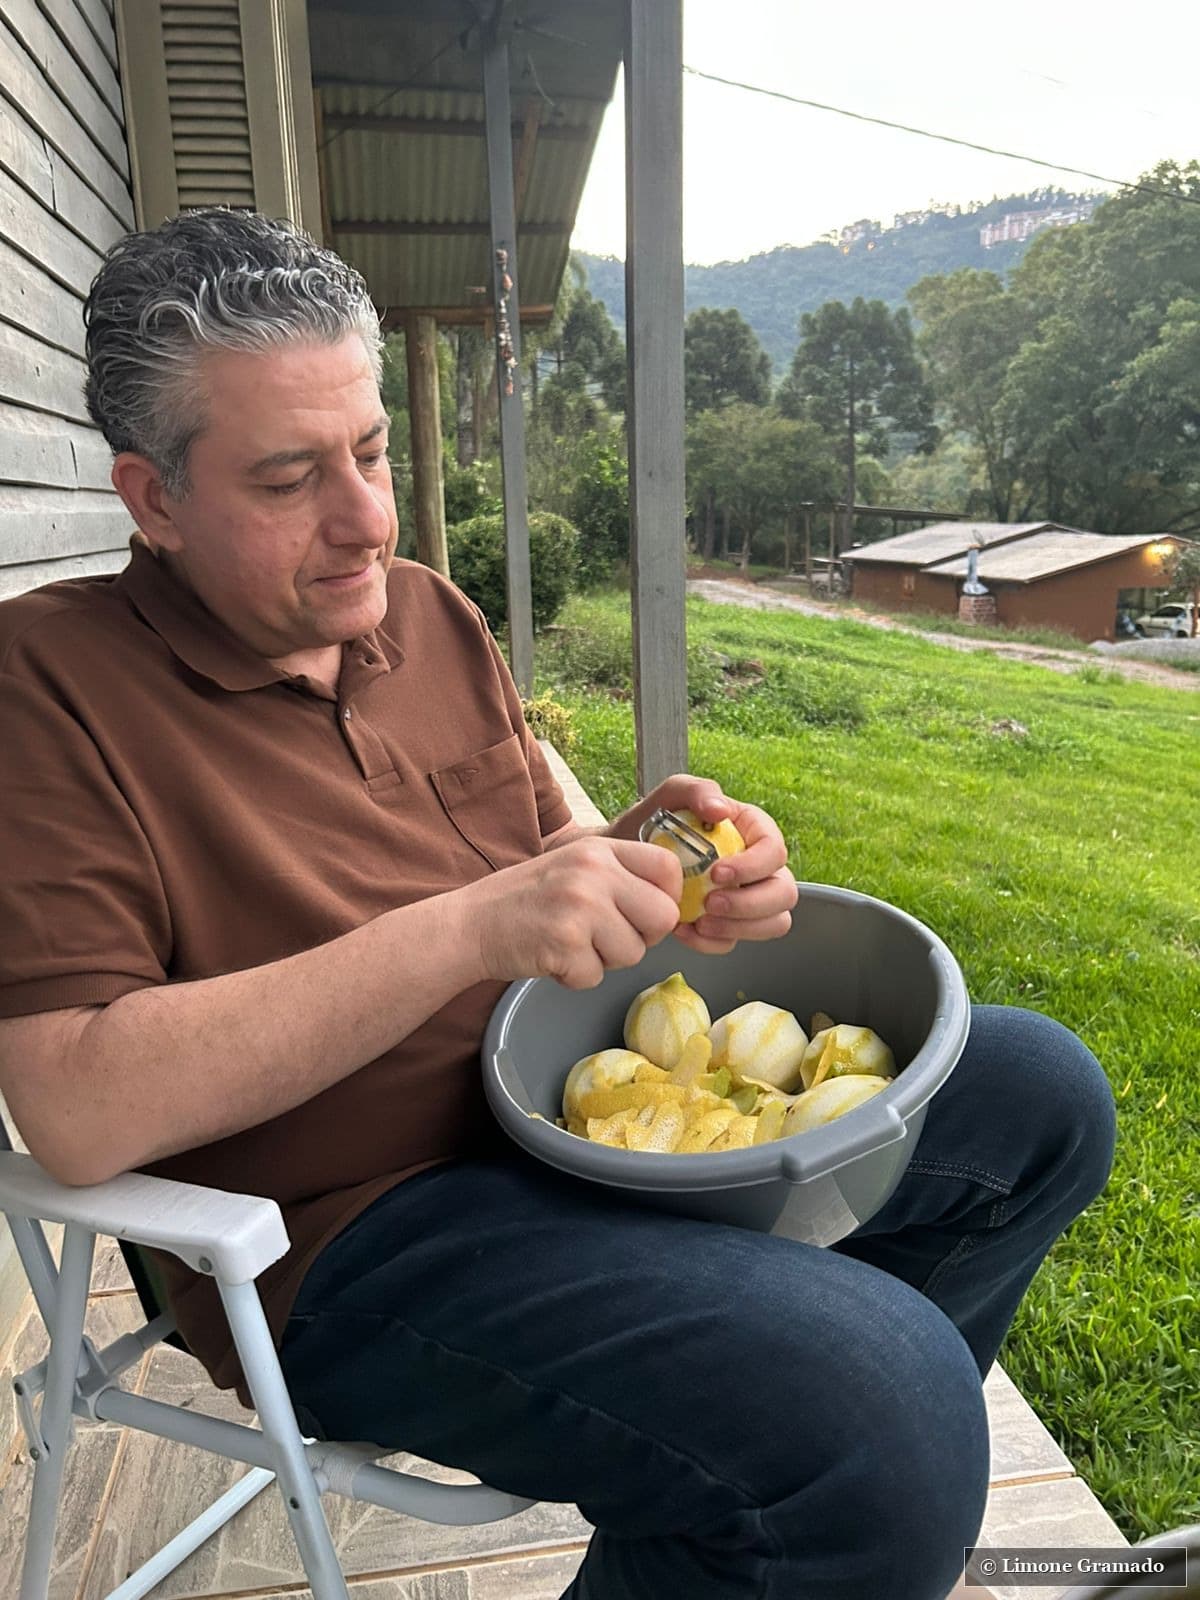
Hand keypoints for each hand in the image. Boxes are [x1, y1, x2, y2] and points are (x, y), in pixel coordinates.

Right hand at [468, 836, 684, 989]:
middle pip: (663, 916)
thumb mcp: (576, 866)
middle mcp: (594, 871)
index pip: (668, 867)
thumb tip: (672, 904)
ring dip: (605, 960)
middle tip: (609, 938)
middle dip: (642, 937)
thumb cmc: (528, 900)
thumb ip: (620, 876)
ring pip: (633, 953)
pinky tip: (553, 957)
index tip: (645, 913)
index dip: (667, 898)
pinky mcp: (564, 943)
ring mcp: (580, 906)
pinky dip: (576, 977)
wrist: (471, 923)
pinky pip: (597, 976)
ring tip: (572, 944)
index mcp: (600, 849)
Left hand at [614, 774, 796, 956]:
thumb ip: (697, 791)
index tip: (717, 872)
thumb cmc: (654, 822)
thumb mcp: (671, 796)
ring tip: (700, 922)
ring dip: (740, 928)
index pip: (775, 851)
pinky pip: (737, 942)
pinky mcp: (730, 924)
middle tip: (710, 904)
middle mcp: (759, 867)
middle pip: (785, 893)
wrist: (627, 859)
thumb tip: (720, 810)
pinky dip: (712, 943)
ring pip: (774, 923)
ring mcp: (748, 897)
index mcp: (754, 832)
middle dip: (751, 904)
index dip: (754, 867)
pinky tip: (685, 930)